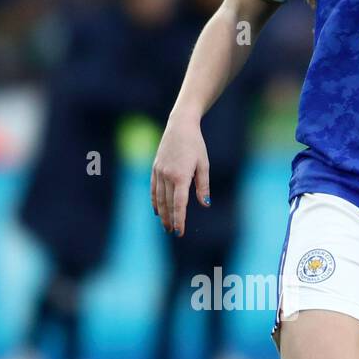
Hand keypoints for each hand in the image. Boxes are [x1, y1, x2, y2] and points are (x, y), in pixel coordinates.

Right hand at [150, 117, 210, 235]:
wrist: (180, 126)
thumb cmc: (195, 145)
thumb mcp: (203, 164)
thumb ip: (203, 186)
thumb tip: (205, 204)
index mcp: (181, 176)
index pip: (179, 204)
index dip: (179, 219)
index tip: (179, 231)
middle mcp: (167, 176)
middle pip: (167, 204)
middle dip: (170, 220)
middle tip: (173, 232)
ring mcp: (159, 172)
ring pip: (159, 198)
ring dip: (162, 214)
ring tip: (165, 225)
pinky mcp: (155, 168)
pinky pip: (154, 189)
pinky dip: (155, 201)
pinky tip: (157, 210)